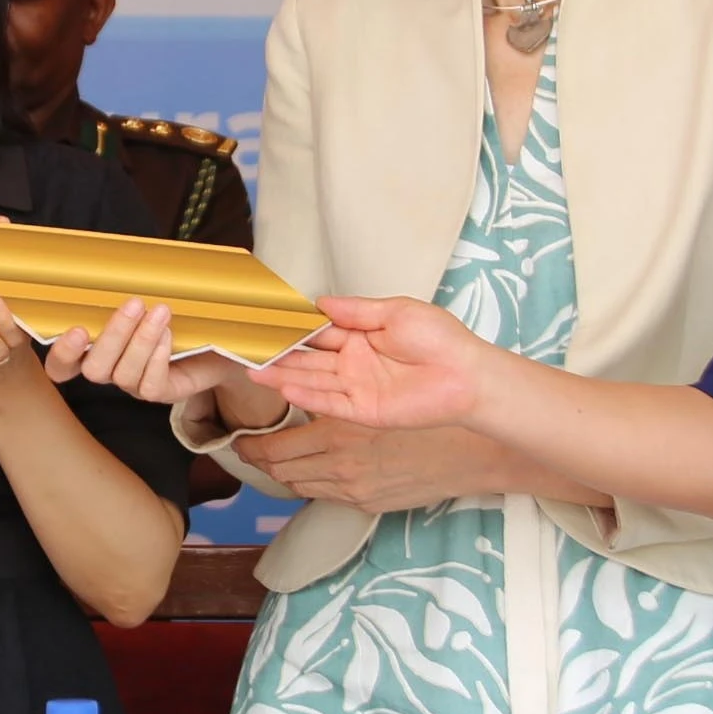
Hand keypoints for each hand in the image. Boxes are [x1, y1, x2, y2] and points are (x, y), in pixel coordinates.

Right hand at [45, 299, 246, 404]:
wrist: (215, 338)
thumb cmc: (172, 312)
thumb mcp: (145, 295)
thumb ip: (123, 285)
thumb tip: (113, 256)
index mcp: (96, 348)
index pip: (62, 365)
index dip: (62, 354)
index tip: (76, 329)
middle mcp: (111, 369)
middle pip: (93, 369)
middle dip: (112, 336)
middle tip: (134, 303)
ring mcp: (134, 384)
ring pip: (122, 375)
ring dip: (141, 341)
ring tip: (161, 312)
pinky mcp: (160, 392)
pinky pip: (149, 386)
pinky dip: (157, 359)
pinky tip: (168, 335)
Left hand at [242, 416, 511, 512]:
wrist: (469, 452)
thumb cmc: (426, 414)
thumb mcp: (374, 396)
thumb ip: (334, 399)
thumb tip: (299, 395)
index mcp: (338, 433)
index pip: (273, 449)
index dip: (249, 446)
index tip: (239, 439)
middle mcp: (340, 467)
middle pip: (279, 472)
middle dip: (258, 461)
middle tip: (248, 449)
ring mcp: (353, 490)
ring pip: (298, 487)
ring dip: (282, 473)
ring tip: (275, 459)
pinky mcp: (366, 503)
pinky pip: (323, 496)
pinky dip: (309, 483)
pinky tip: (310, 470)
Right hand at [261, 295, 495, 431]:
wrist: (467, 375)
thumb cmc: (440, 339)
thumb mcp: (395, 312)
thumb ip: (355, 311)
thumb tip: (319, 302)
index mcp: (361, 336)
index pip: (318, 331)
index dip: (291, 327)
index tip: (264, 320)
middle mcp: (353, 362)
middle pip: (308, 358)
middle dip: (278, 353)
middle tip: (246, 347)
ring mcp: (357, 387)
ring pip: (312, 380)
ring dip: (283, 375)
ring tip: (253, 368)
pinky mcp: (364, 411)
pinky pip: (330, 403)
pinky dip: (307, 396)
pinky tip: (283, 387)